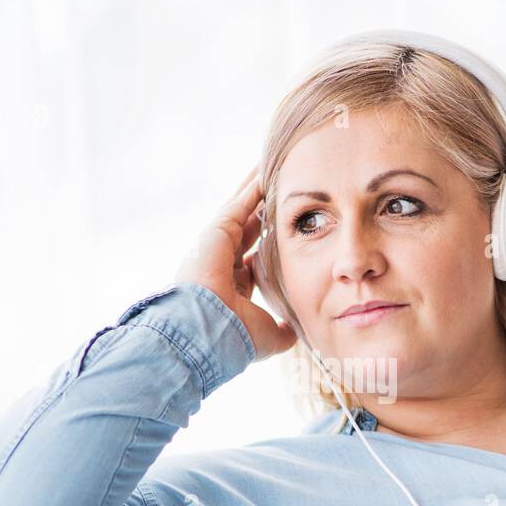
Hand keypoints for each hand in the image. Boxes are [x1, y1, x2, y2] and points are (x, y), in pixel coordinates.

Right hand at [174, 166, 298, 361]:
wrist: (209, 331)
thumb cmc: (235, 338)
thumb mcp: (269, 335)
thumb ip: (285, 331)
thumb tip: (297, 329)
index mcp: (232, 287)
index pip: (253, 259)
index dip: (268, 246)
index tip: (284, 233)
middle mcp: (222, 263)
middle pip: (248, 229)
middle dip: (262, 211)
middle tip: (280, 191)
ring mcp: (217, 245)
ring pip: (243, 211)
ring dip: (258, 191)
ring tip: (275, 168)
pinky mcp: (217, 230)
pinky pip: (240, 203)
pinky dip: (254, 187)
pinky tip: (269, 170)